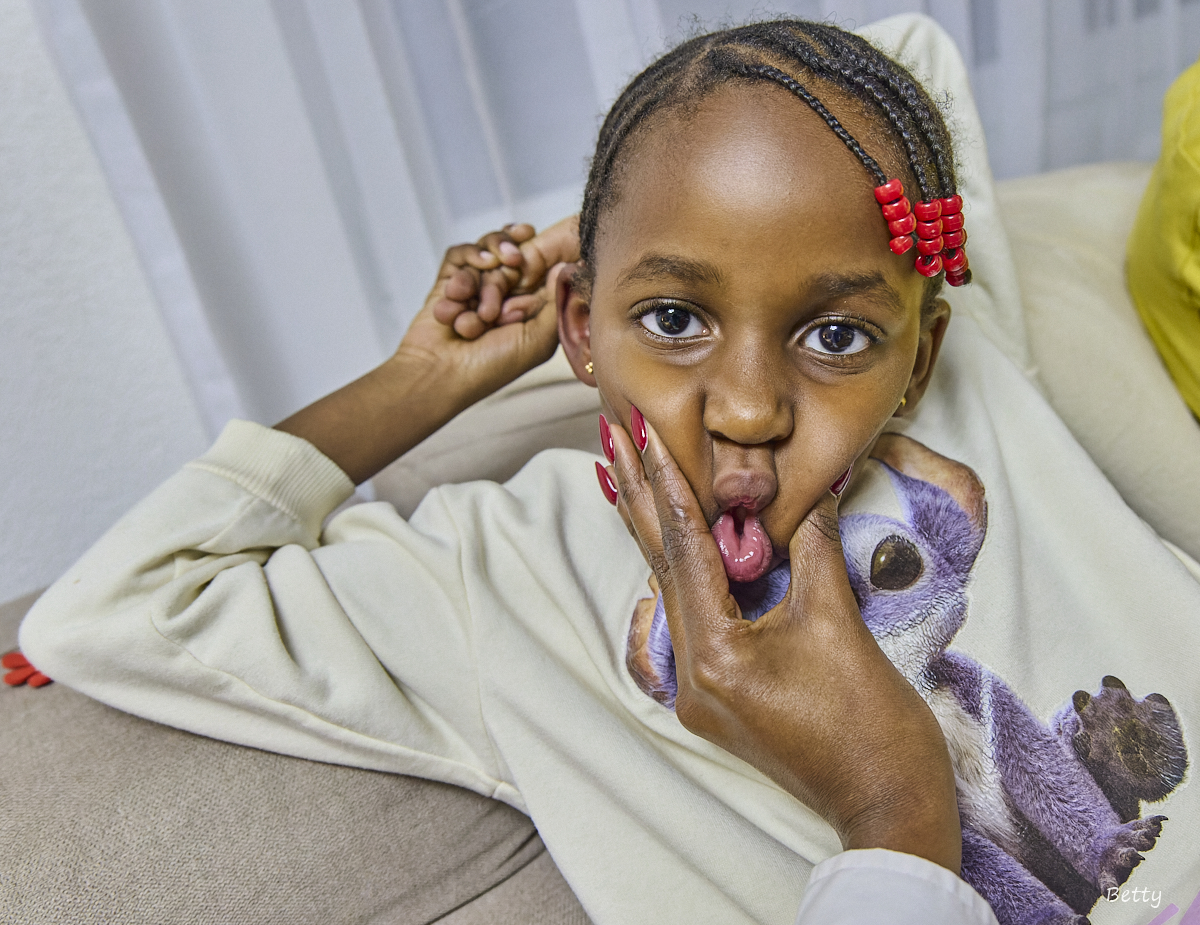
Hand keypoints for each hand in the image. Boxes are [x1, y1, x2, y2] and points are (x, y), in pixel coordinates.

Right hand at [398, 216, 579, 406]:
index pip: (540, 265)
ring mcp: (477, 287)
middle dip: (502, 280)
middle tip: (492, 313)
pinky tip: (457, 294)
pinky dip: (460, 273)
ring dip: (479, 282)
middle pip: (512, 255)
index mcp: (530, 307)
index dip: (538, 254)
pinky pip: (459, 255)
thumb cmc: (490, 367)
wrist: (440, 375)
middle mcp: (506, 295)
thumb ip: (556, 301)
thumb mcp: (538, 339)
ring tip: (473, 315)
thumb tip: (568, 265)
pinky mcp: (449, 282)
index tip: (532, 246)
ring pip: (486, 253)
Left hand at [606, 415, 961, 872]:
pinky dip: (687, 573)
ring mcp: (700, 693)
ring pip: (674, 593)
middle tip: (611, 435)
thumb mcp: (840, 622)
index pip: (685, 551)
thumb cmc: (873, 724)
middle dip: (639, 499)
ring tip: (627, 474)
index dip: (668, 485)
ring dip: (657, 531)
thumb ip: (813, 547)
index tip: (642, 432)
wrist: (890, 807)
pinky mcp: (719, 699)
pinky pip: (695, 620)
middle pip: (662, 568)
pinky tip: (676, 540)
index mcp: (714, 656)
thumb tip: (809, 488)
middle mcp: (692, 676)